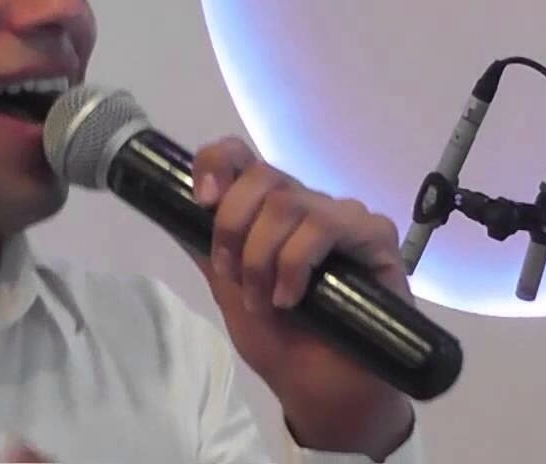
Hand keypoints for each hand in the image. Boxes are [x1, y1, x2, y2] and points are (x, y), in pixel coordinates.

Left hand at [190, 137, 413, 459]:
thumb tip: (169, 206)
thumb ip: (206, 248)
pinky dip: (298, 262)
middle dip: (234, 229)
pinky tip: (293, 297)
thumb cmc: (280, 340)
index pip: (240, 155)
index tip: (201, 200)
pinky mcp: (375, 237)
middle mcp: (304, 203)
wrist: (321, 390)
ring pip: (290, 202)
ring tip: (267, 303)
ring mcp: (341, 217)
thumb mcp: (227, 290)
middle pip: (261, 177)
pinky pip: (328, 225)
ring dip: (263, 258)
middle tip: (235, 279)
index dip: (216, 163)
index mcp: (267, 209)